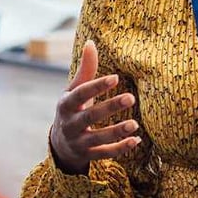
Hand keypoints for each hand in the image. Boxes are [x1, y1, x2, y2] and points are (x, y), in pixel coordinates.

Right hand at [49, 40, 141, 174]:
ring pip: (98, 138)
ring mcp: (78, 142)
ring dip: (117, 132)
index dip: (97, 86)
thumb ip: (85, 70)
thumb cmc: (73, 109)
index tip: (115, 77)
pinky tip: (136, 140)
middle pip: (90, 116)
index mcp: (66, 104)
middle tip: (131, 98)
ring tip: (135, 124)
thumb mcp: (74, 90)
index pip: (81, 94)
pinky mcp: (88, 155)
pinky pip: (104, 153)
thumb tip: (91, 42)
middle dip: (110, 107)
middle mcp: (70, 124)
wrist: (60, 144)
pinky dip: (120, 149)